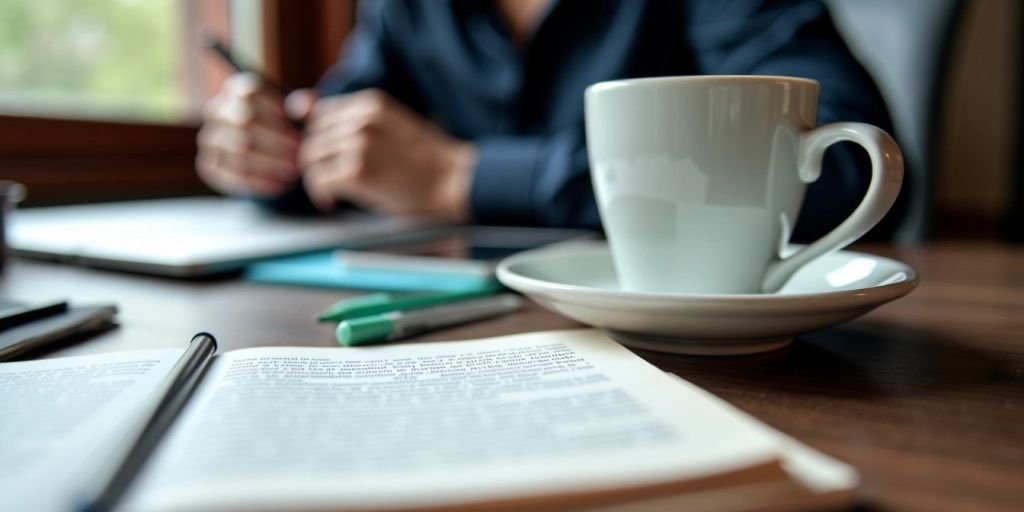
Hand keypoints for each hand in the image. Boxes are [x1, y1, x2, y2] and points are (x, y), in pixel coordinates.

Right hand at [196, 73, 312, 196]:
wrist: (272, 152)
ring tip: (293, 171)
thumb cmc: (290, 127)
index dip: (272, 110)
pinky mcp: (209, 165)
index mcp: (237, 90)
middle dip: (275, 141)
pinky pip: (228, 176)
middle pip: (242, 123)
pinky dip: (256, 183)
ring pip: (235, 151)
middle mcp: (217, 111)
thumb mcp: (301, 112)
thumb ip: (308, 106)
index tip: (293, 125)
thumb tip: (301, 108)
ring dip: (268, 164)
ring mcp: (209, 139)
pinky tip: (279, 186)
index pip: (249, 95)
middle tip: (299, 154)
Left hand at [299, 89, 475, 220]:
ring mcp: (358, 143)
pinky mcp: (356, 170)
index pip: (322, 114)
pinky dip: (322, 193)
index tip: (333, 157)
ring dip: (319, 177)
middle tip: (335, 180)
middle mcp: (362, 118)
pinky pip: (319, 179)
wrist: (454, 182)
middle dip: (320, 161)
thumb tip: (298, 104)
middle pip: (313, 136)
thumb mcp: (389, 126)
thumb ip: (349, 118)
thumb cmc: (425, 161)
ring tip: (336, 192)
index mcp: (371, 103)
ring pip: (311, 157)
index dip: (323, 139)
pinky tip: (335, 201)